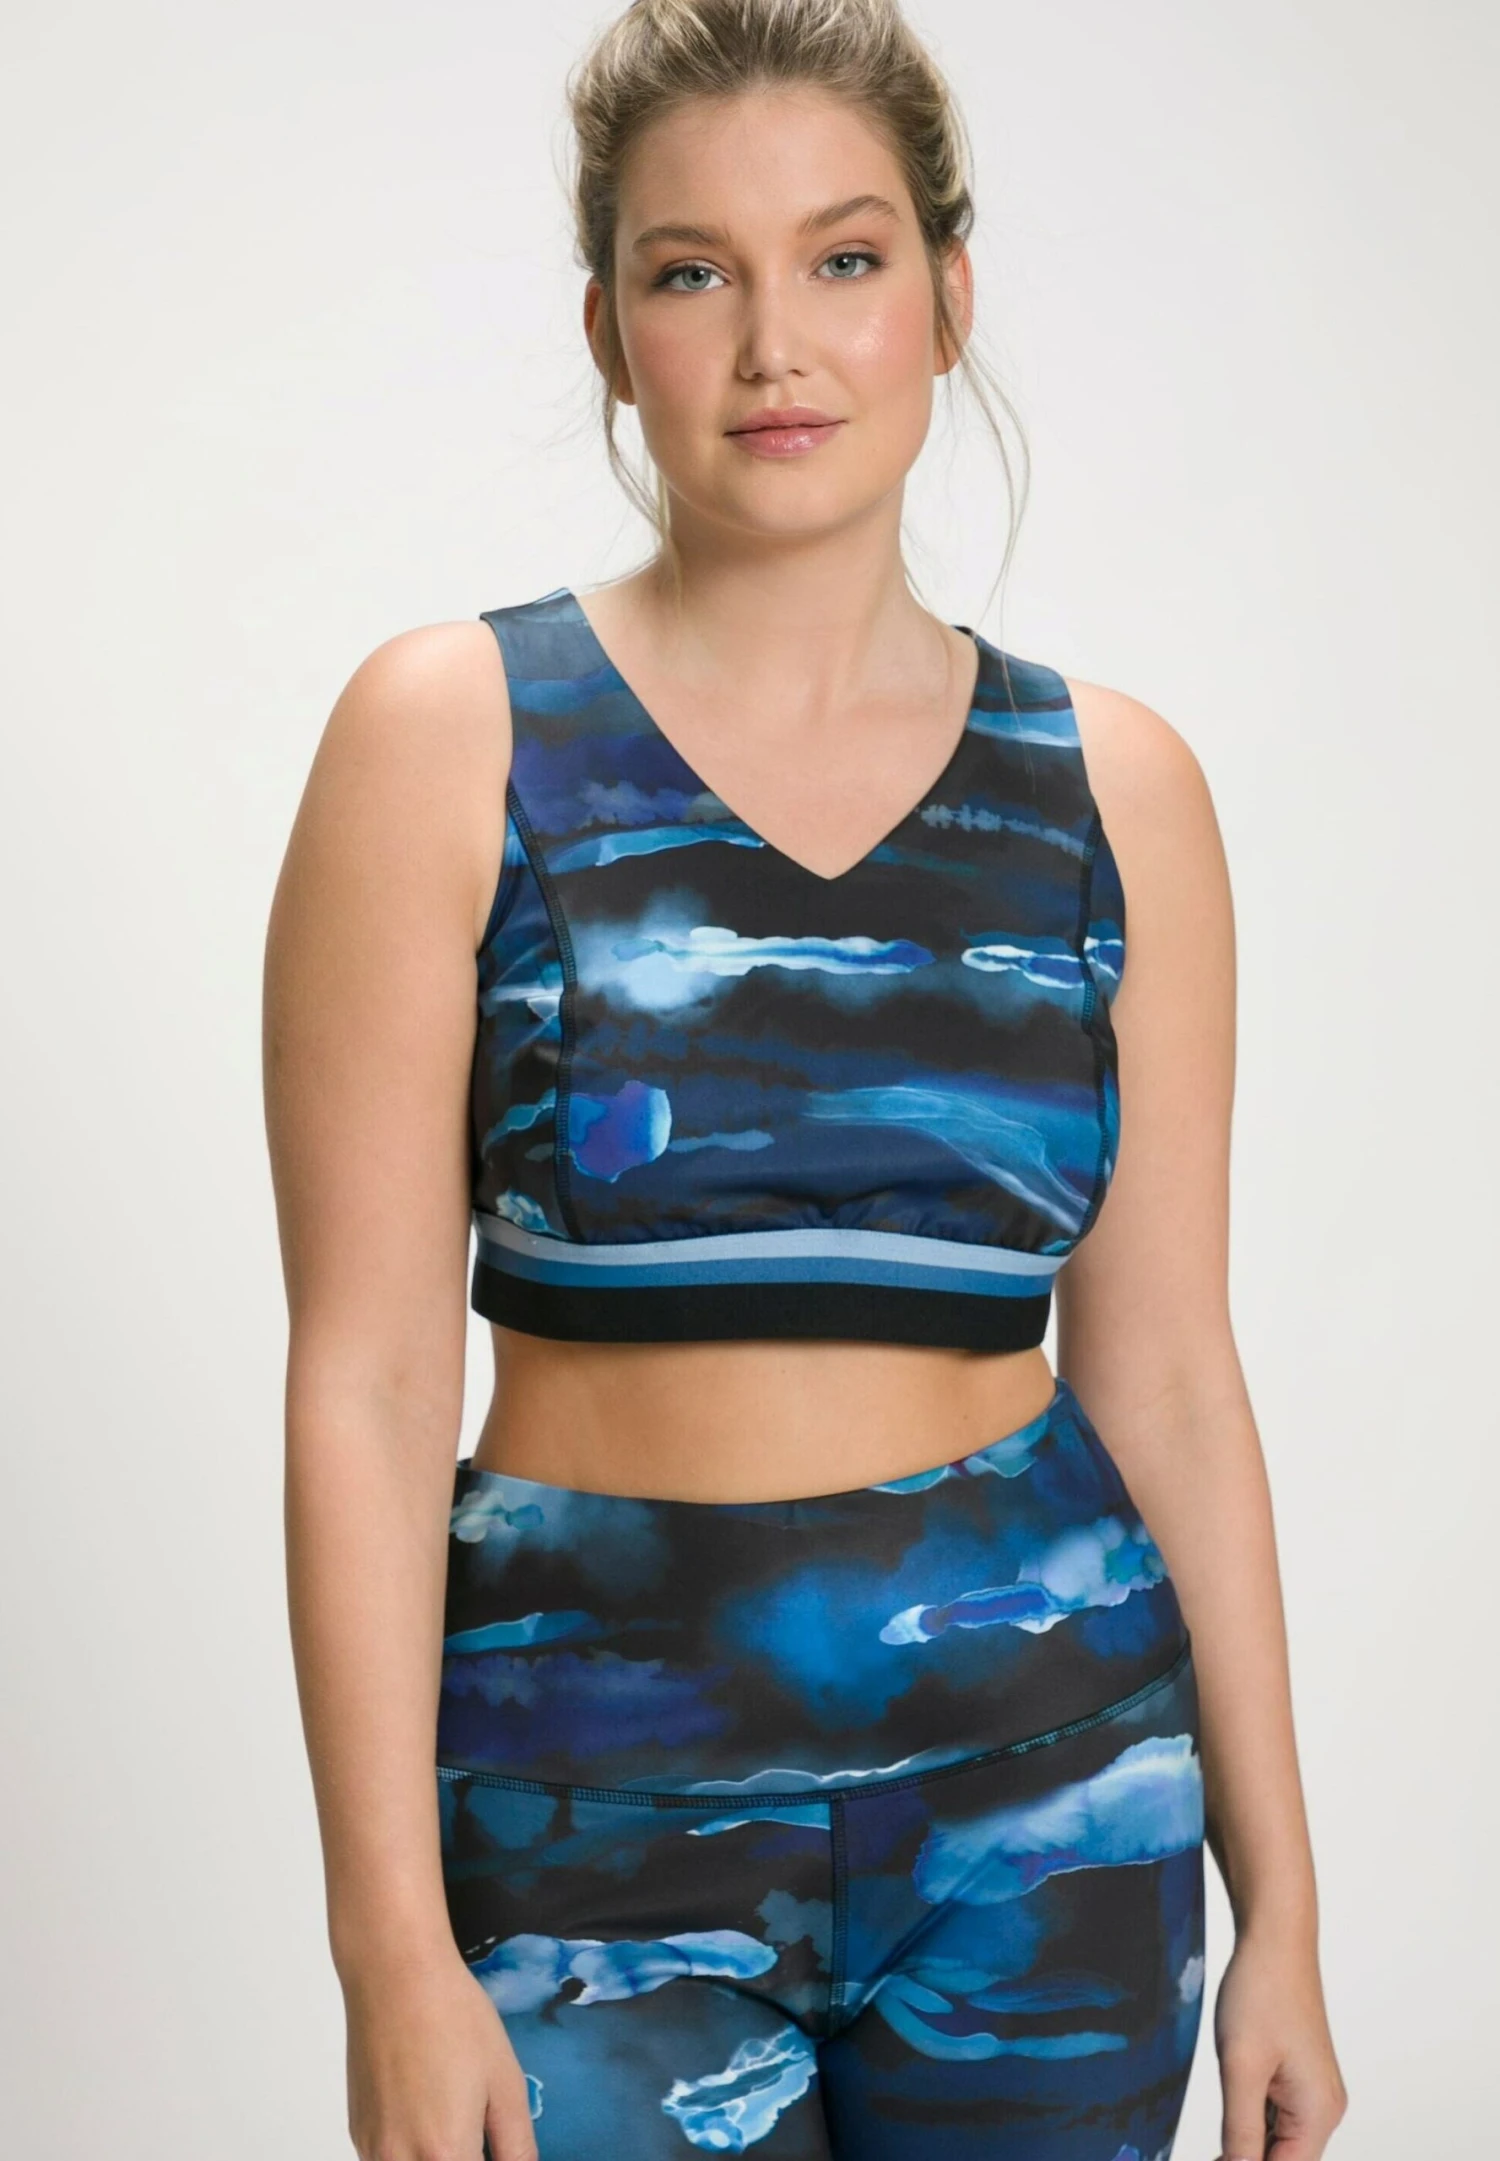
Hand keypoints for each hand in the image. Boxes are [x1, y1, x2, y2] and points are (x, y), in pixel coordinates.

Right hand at [342, 1944, 538, 2160]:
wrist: (394, 1975)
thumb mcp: (505, 2081)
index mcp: (445, 2153)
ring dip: (434, 2159)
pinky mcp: (357, 2132)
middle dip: (460, 2160)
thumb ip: (517, 2145)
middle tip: (479, 2136)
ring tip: (452, 2117)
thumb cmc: (456, 2018)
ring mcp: (372, 2150)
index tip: (493, 2147)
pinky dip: (410, 2154)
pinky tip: (425, 2112)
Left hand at [1214, 1925, 1347, 2158]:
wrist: (1274, 1939)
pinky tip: (1225, 2121)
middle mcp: (1324, 2109)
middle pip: (1284, 2159)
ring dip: (1245, 2144)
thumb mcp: (1241, 2067)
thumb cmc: (1261, 1993)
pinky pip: (1275, 2116)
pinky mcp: (1298, 2077)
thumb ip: (1240, 2130)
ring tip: (1211, 2146)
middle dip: (1243, 2159)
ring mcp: (1312, 2093)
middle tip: (1207, 2154)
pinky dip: (1250, 2123)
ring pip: (1277, 2141)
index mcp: (1318, 2113)